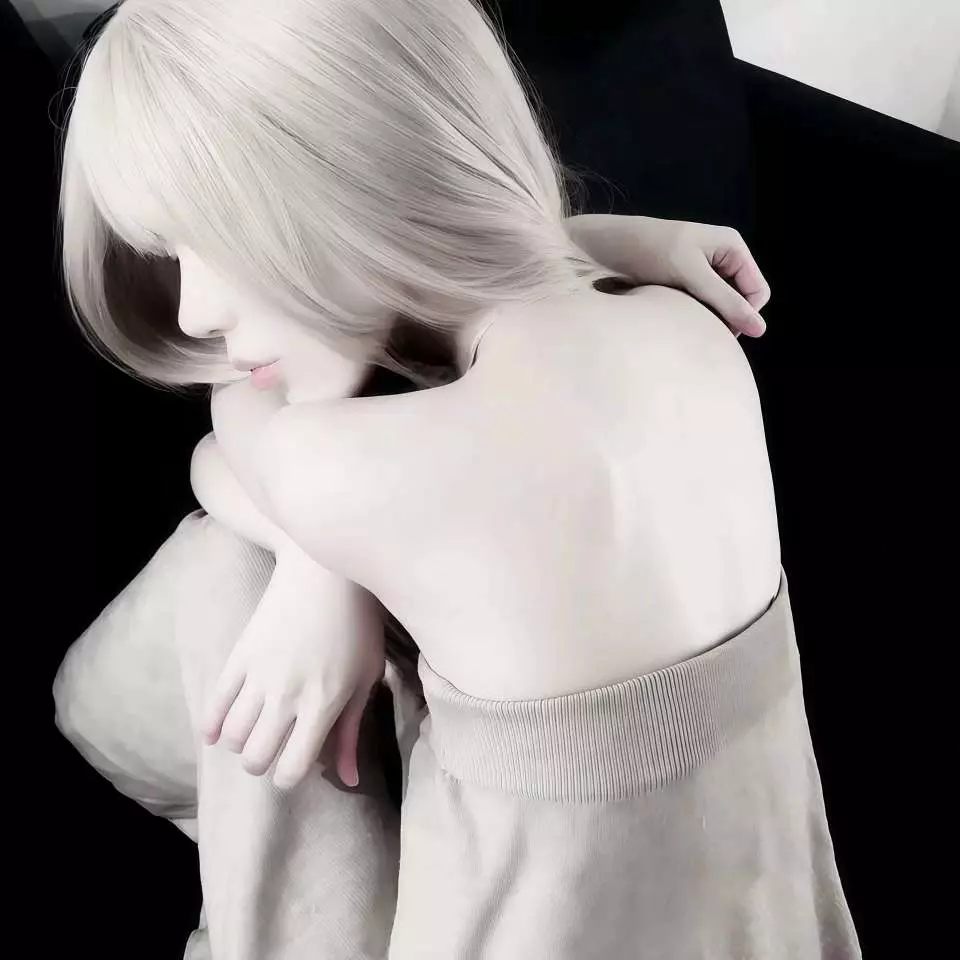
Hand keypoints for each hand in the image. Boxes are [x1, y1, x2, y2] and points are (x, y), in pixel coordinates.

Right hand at [201, 548, 385, 791]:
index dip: (290, 778)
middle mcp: (286, 697)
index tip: (295, 767)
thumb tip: (350, 779)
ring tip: (254, 733)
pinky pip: (215, 703)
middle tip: (274, 749)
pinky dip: (210, 726)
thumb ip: (352, 730)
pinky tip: (215, 734)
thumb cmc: (358, 624)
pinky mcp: (239, 656)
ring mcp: (258, 677)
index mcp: (322, 705)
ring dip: (240, 744)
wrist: (324, 571)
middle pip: (255, 757)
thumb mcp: (366, 677)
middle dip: (263, 763)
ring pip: (232, 736)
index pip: (292, 769)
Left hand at [567, 214, 770, 337]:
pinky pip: (699, 307)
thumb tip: (761, 330)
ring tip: (679, 319)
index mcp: (732, 247)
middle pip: (740, 301)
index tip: (718, 333)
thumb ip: (725, 301)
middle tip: (693, 328)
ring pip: (718, 308)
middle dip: (723, 317)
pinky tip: (671, 317)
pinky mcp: (683, 284)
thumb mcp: (690, 275)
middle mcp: (721, 258)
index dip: (744, 315)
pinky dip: (690, 315)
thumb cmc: (648, 251)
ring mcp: (702, 272)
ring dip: (704, 318)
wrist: (604, 247)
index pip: (757, 292)